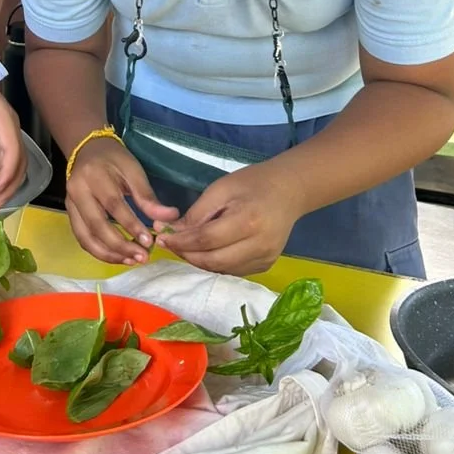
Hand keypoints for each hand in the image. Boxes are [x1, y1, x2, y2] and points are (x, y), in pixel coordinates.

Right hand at [66, 139, 178, 265]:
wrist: (87, 149)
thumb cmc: (114, 159)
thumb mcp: (133, 170)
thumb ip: (147, 196)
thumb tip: (169, 217)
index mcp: (94, 176)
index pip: (113, 205)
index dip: (131, 225)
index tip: (149, 241)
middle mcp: (77, 192)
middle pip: (96, 226)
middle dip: (120, 246)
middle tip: (142, 257)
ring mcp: (70, 205)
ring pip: (86, 237)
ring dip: (109, 254)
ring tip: (132, 260)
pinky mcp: (70, 215)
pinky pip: (82, 239)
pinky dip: (100, 252)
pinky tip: (118, 256)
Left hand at [161, 161, 305, 274]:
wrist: (290, 191)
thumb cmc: (253, 183)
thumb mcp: (221, 188)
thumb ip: (197, 213)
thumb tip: (171, 231)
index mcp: (248, 221)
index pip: (206, 240)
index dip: (181, 242)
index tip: (163, 237)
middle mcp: (259, 245)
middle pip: (213, 260)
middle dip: (187, 254)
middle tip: (170, 244)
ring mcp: (265, 258)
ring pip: (222, 269)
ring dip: (199, 261)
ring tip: (184, 247)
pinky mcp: (266, 265)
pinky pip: (233, 270)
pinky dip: (215, 264)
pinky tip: (205, 252)